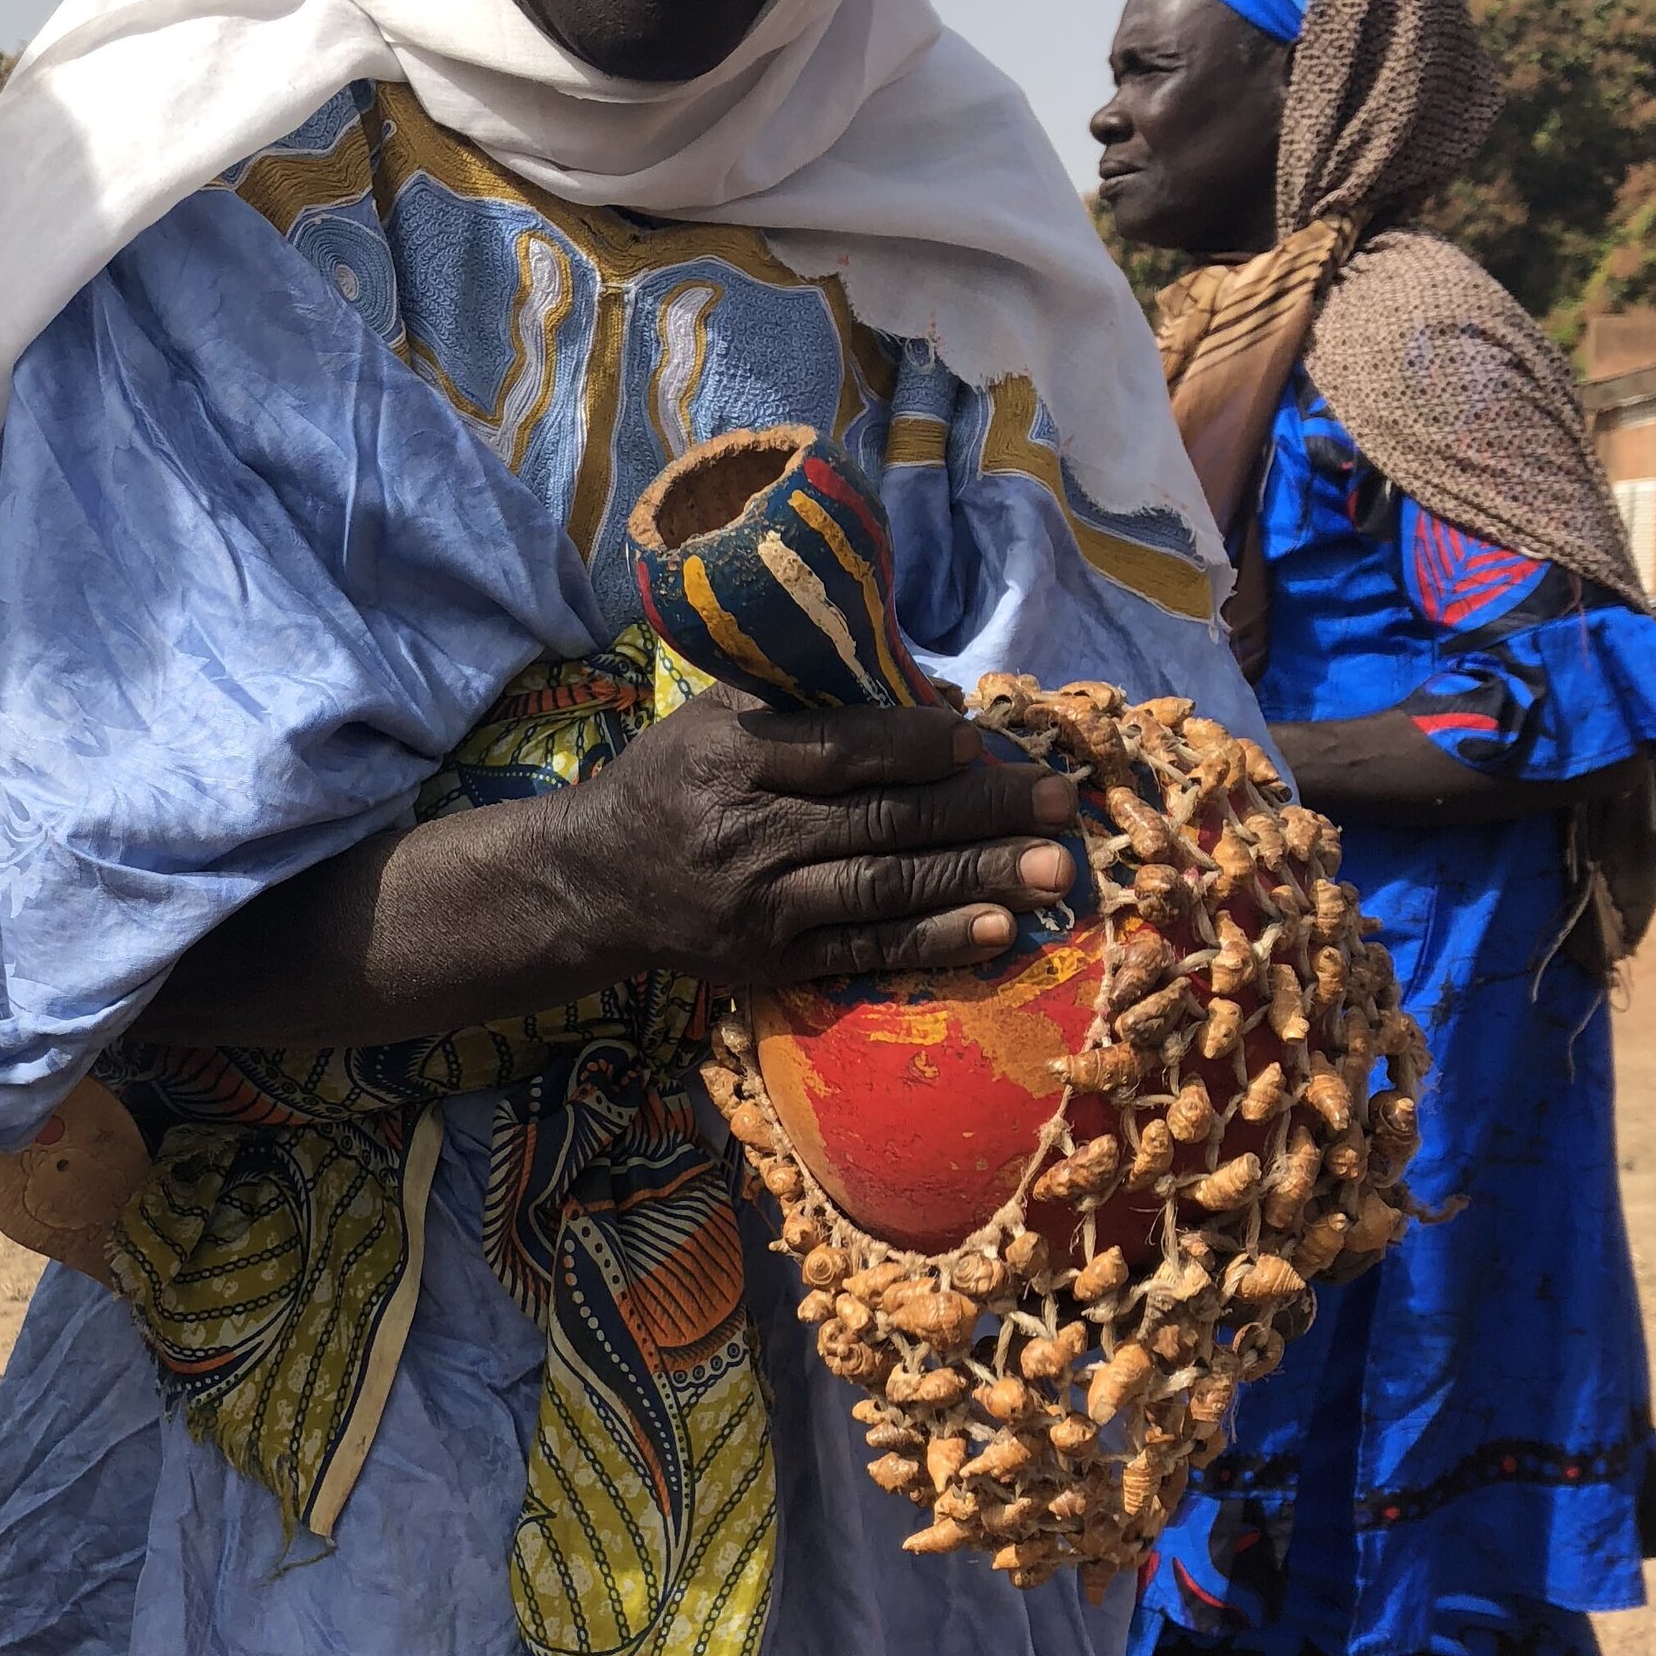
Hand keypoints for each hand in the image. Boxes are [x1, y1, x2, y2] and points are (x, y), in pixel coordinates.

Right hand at [566, 684, 1077, 986]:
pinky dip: (932, 941)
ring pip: (883, 888)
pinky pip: (864, 951)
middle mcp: (745, 832)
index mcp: (731, 757)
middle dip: (979, 810)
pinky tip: (994, 930)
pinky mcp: (770, 962)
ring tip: (1051, 871)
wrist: (597, 882)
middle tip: (1058, 803)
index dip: (912, 745)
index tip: (978, 738)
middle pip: (880, 819)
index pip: (838, 749)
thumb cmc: (676, 779)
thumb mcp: (718, 716)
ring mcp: (760, 906)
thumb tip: (929, 693)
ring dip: (975, 879)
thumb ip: (807, 699)